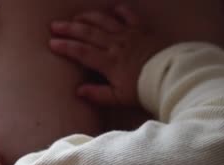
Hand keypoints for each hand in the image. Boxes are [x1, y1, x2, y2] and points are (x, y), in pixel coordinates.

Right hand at [49, 5, 165, 107]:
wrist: (172, 76)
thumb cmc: (144, 89)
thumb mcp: (119, 98)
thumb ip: (98, 94)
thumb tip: (78, 91)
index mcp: (108, 62)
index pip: (81, 52)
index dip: (65, 46)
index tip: (51, 43)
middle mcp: (115, 45)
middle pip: (88, 33)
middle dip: (69, 28)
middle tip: (54, 25)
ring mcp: (129, 35)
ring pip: (104, 21)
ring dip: (87, 17)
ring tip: (75, 16)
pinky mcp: (142, 30)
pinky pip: (129, 16)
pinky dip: (120, 11)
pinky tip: (112, 9)